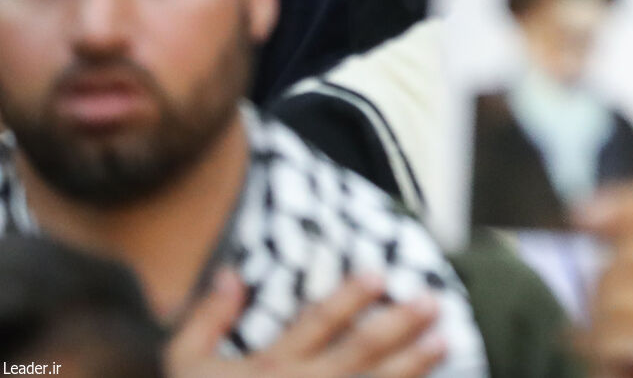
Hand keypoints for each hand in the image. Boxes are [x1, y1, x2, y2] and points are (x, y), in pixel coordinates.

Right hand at [167, 269, 445, 377]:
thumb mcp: (178, 364)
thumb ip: (205, 320)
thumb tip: (231, 273)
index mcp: (268, 368)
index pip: (317, 324)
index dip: (350, 298)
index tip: (380, 273)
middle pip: (359, 352)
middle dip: (399, 325)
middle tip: (433, 301)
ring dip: (412, 364)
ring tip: (444, 340)